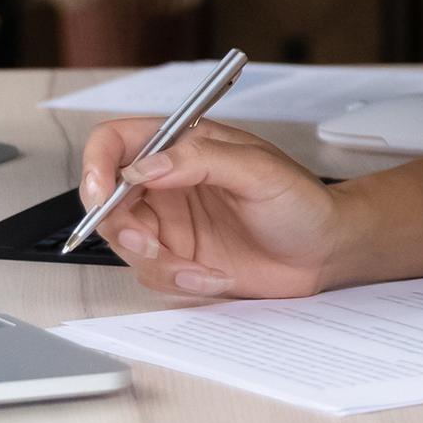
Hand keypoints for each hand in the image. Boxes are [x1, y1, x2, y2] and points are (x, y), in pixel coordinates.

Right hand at [77, 118, 346, 298]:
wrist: (326, 251)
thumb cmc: (304, 202)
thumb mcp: (259, 170)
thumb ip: (201, 160)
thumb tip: (146, 166)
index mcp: (182, 145)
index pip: (115, 142)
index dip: (97, 163)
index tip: (100, 191)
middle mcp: (168, 182)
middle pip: (107, 198)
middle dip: (121, 227)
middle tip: (150, 243)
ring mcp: (170, 222)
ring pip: (125, 243)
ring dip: (157, 262)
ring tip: (198, 267)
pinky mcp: (179, 258)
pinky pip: (152, 273)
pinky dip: (178, 280)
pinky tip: (214, 275)